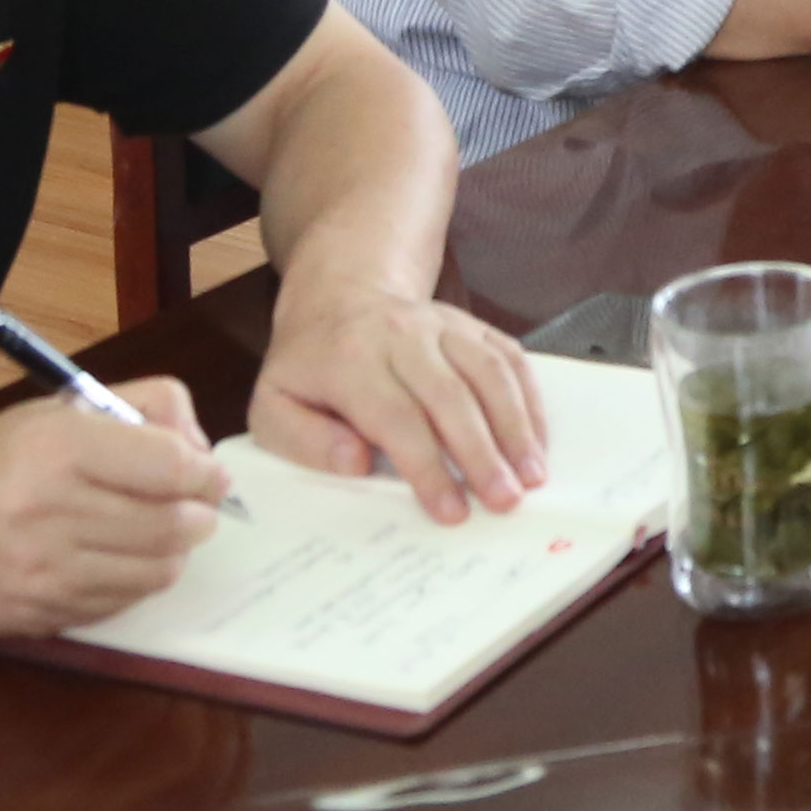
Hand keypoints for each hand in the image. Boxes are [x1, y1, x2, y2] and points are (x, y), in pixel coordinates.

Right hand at [0, 380, 224, 634]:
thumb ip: (138, 411)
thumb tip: (199, 447)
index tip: (211, 474)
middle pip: (173, 525)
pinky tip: (117, 559)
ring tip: (158, 532)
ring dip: (173, 551)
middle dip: (200, 514)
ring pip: (157, 572)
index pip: (170, 467)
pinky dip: (134, 581)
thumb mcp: (57, 412)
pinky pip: (121, 603)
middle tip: (196, 506)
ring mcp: (46, 573)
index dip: (205, 472)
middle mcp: (51, 513)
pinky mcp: (42, 615)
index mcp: (58, 449)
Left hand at [253, 279, 548, 523]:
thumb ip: (304, 442)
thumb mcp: (272, 409)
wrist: (338, 299)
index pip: (396, 418)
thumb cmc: (308, 370)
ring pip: (489, 373)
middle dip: (482, 454)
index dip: (428, 468)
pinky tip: (537, 441)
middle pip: (451, 397)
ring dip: (516, 428)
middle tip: (505, 500)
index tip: (451, 511)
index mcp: (348, 359)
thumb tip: (355, 463)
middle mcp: (400, 335)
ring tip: (532, 476)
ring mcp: (441, 324)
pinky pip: (509, 357)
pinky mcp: (470, 324)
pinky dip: (530, 400)